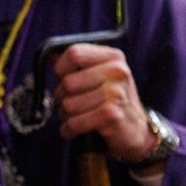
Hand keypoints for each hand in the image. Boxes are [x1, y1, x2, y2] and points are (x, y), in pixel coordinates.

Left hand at [50, 43, 157, 162]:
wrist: (136, 131)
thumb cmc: (111, 102)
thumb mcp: (100, 77)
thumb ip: (78, 64)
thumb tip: (49, 53)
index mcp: (114, 57)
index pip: (74, 53)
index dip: (61, 68)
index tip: (63, 78)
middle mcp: (118, 72)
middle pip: (67, 82)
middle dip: (61, 97)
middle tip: (70, 105)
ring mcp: (116, 94)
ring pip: (68, 104)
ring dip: (65, 116)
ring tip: (76, 118)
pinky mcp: (112, 115)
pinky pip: (74, 122)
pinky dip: (69, 130)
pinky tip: (74, 131)